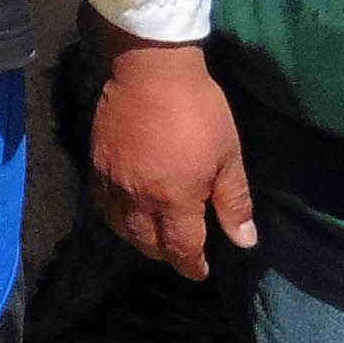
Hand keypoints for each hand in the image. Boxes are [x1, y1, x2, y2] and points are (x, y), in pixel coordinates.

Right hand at [88, 30, 256, 282]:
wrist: (151, 70)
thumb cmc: (198, 111)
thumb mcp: (228, 156)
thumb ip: (234, 202)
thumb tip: (245, 241)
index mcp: (174, 201)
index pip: (182, 249)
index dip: (192, 265)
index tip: (201, 272)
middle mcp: (139, 201)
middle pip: (148, 244)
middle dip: (167, 255)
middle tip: (181, 253)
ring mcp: (115, 184)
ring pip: (122, 229)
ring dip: (140, 240)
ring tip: (155, 238)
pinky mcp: (98, 165)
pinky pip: (104, 205)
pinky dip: (118, 217)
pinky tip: (128, 210)